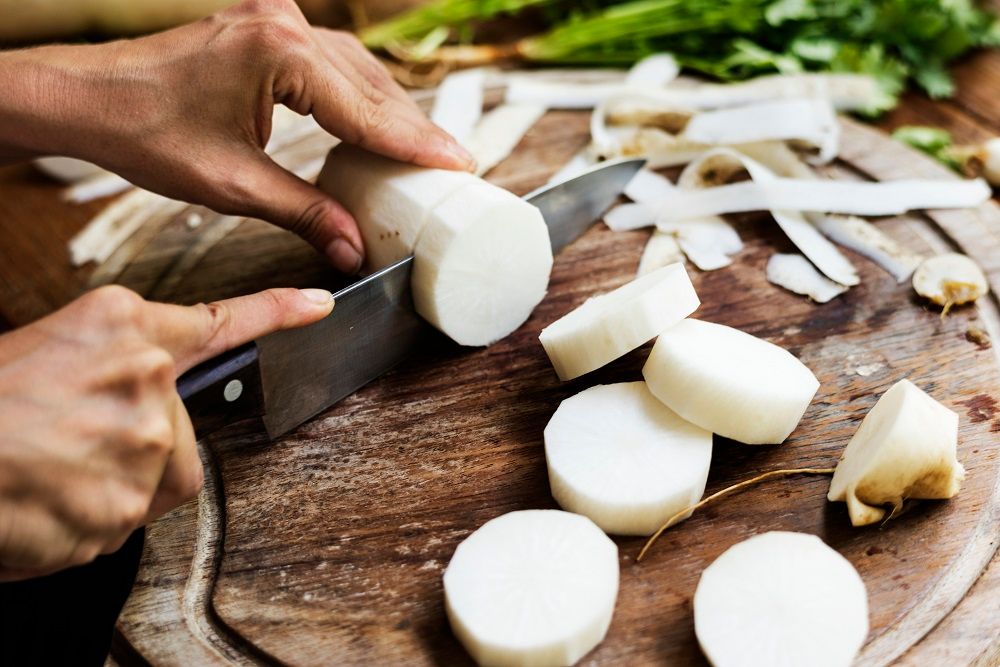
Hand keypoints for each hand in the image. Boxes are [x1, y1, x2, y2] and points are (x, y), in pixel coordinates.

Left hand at [0, 0, 473, 273]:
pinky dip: (358, 96)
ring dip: (388, 110)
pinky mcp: (266, 32)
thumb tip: (351, 248)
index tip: (459, 163)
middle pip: (370, 84)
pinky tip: (374, 122)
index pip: (366, 109)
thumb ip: (303, 211)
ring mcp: (275, 23)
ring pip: (355, 70)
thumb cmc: (146, 131)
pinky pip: (330, 64)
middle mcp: (285, 27)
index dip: (415, 143)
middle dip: (411, 128)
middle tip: (453, 165)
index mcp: (280, 55)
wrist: (90, 96)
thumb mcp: (233, 183)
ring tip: (422, 151)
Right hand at [0, 284, 333, 580]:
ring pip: (154, 480)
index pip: (221, 320)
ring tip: (50, 471)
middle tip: (66, 441)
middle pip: (178, 430)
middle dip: (136, 444)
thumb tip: (144, 398)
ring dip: (113, 484)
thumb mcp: (46, 348)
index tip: (320, 303)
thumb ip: (114, 366)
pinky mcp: (126, 505)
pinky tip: (45, 500)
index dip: (280, 311)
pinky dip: (85, 522)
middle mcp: (145, 377)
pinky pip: (122, 522)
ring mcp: (143, 443)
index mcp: (122, 325)